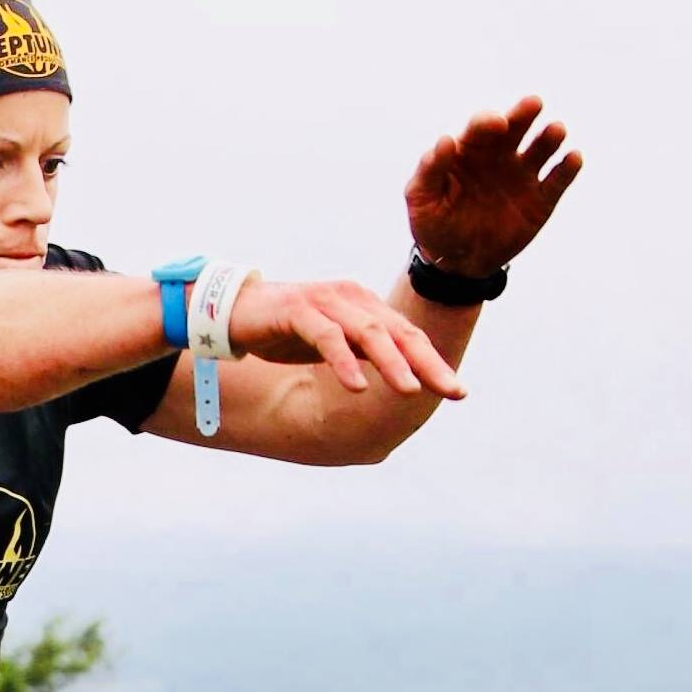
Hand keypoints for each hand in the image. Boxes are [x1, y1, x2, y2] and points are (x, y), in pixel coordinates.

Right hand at [229, 276, 466, 397]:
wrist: (234, 312)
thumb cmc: (285, 329)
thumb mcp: (333, 344)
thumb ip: (362, 353)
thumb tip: (398, 378)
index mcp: (364, 306)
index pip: (407, 336)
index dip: (434, 363)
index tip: (458, 392)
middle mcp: (351, 298)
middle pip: (398, 333)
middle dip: (427, 364)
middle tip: (450, 390)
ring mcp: (325, 301)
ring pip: (368, 334)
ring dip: (392, 364)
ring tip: (410, 391)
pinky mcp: (298, 309)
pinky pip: (327, 337)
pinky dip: (343, 363)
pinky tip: (357, 387)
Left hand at [405, 96, 580, 274]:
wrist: (458, 262)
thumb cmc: (435, 224)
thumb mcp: (422, 200)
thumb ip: (430, 170)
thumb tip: (445, 140)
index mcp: (471, 150)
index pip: (481, 126)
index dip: (488, 121)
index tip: (497, 123)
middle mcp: (501, 155)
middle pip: (516, 127)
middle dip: (524, 114)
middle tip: (533, 104)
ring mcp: (523, 176)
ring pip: (541, 148)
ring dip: (550, 137)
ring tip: (556, 130)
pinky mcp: (541, 200)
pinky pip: (557, 181)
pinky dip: (567, 168)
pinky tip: (573, 158)